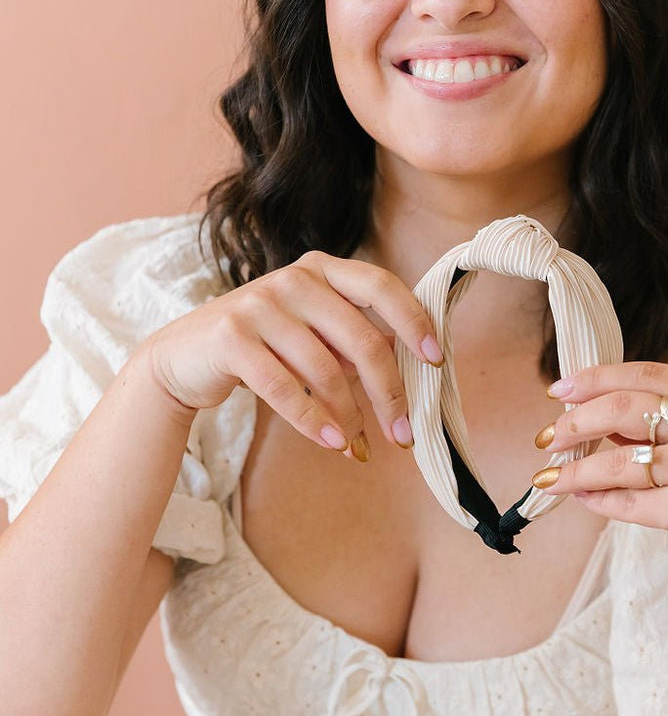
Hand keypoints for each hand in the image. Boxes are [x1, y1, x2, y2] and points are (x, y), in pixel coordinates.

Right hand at [137, 252, 443, 456]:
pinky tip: (333, 443)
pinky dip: (314, 420)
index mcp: (321, 269)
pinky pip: (285, 387)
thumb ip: (353, 340)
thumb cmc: (263, 348)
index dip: (413, 322)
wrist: (183, 356)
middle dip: (388, 392)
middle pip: (362, 339)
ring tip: (359, 445)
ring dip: (350, 415)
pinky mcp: (232, 336)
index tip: (436, 359)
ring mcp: (260, 304)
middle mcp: (294, 278)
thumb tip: (412, 374)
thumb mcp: (311, 331)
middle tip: (403, 433)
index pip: (381, 286)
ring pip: (326, 369)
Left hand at [531, 361, 667, 616]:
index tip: (560, 389)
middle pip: (624, 407)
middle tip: (548, 438)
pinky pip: (628, 500)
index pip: (647, 373)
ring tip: (550, 477)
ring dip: (575, 469)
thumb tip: (600, 419)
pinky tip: (582, 500)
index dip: (596, 378)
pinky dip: (598, 501)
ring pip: (618, 459)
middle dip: (575, 422)